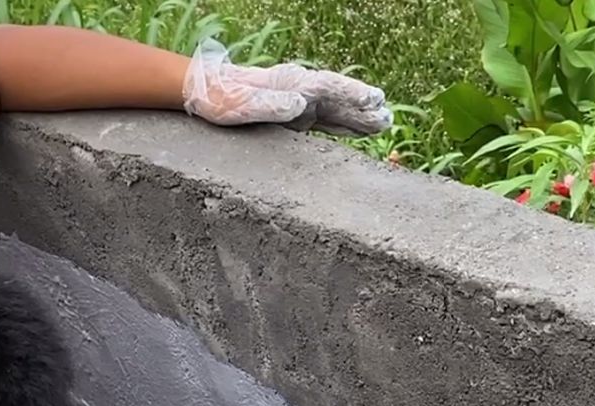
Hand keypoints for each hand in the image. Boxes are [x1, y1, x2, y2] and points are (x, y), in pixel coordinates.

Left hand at [182, 40, 390, 134]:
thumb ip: (271, 104)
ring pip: (337, 110)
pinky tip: (359, 133)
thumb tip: (301, 104)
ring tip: (385, 124)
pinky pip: (325, 122)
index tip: (373, 100)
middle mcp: (300, 91)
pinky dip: (344, 127)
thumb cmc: (221, 99)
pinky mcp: (295, 118)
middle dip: (364, 108)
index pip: (329, 87)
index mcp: (291, 84)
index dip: (352, 93)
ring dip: (360, 118)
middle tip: (388, 119)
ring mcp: (300, 104)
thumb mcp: (242, 104)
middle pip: (339, 98)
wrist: (206, 93)